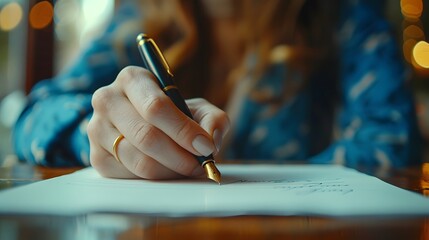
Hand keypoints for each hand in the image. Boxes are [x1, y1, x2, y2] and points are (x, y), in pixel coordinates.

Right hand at [87, 66, 229, 178]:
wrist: (148, 126)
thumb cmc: (174, 115)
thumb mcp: (198, 109)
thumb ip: (213, 119)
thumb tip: (210, 139)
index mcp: (131, 79)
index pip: (155, 107)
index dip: (183, 130)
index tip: (205, 146)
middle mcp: (107, 99)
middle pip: (146, 136)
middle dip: (180, 156)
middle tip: (200, 165)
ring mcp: (96, 128)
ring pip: (138, 160)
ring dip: (170, 170)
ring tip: (188, 169)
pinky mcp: (96, 156)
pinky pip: (129, 175)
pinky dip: (154, 178)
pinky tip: (167, 171)